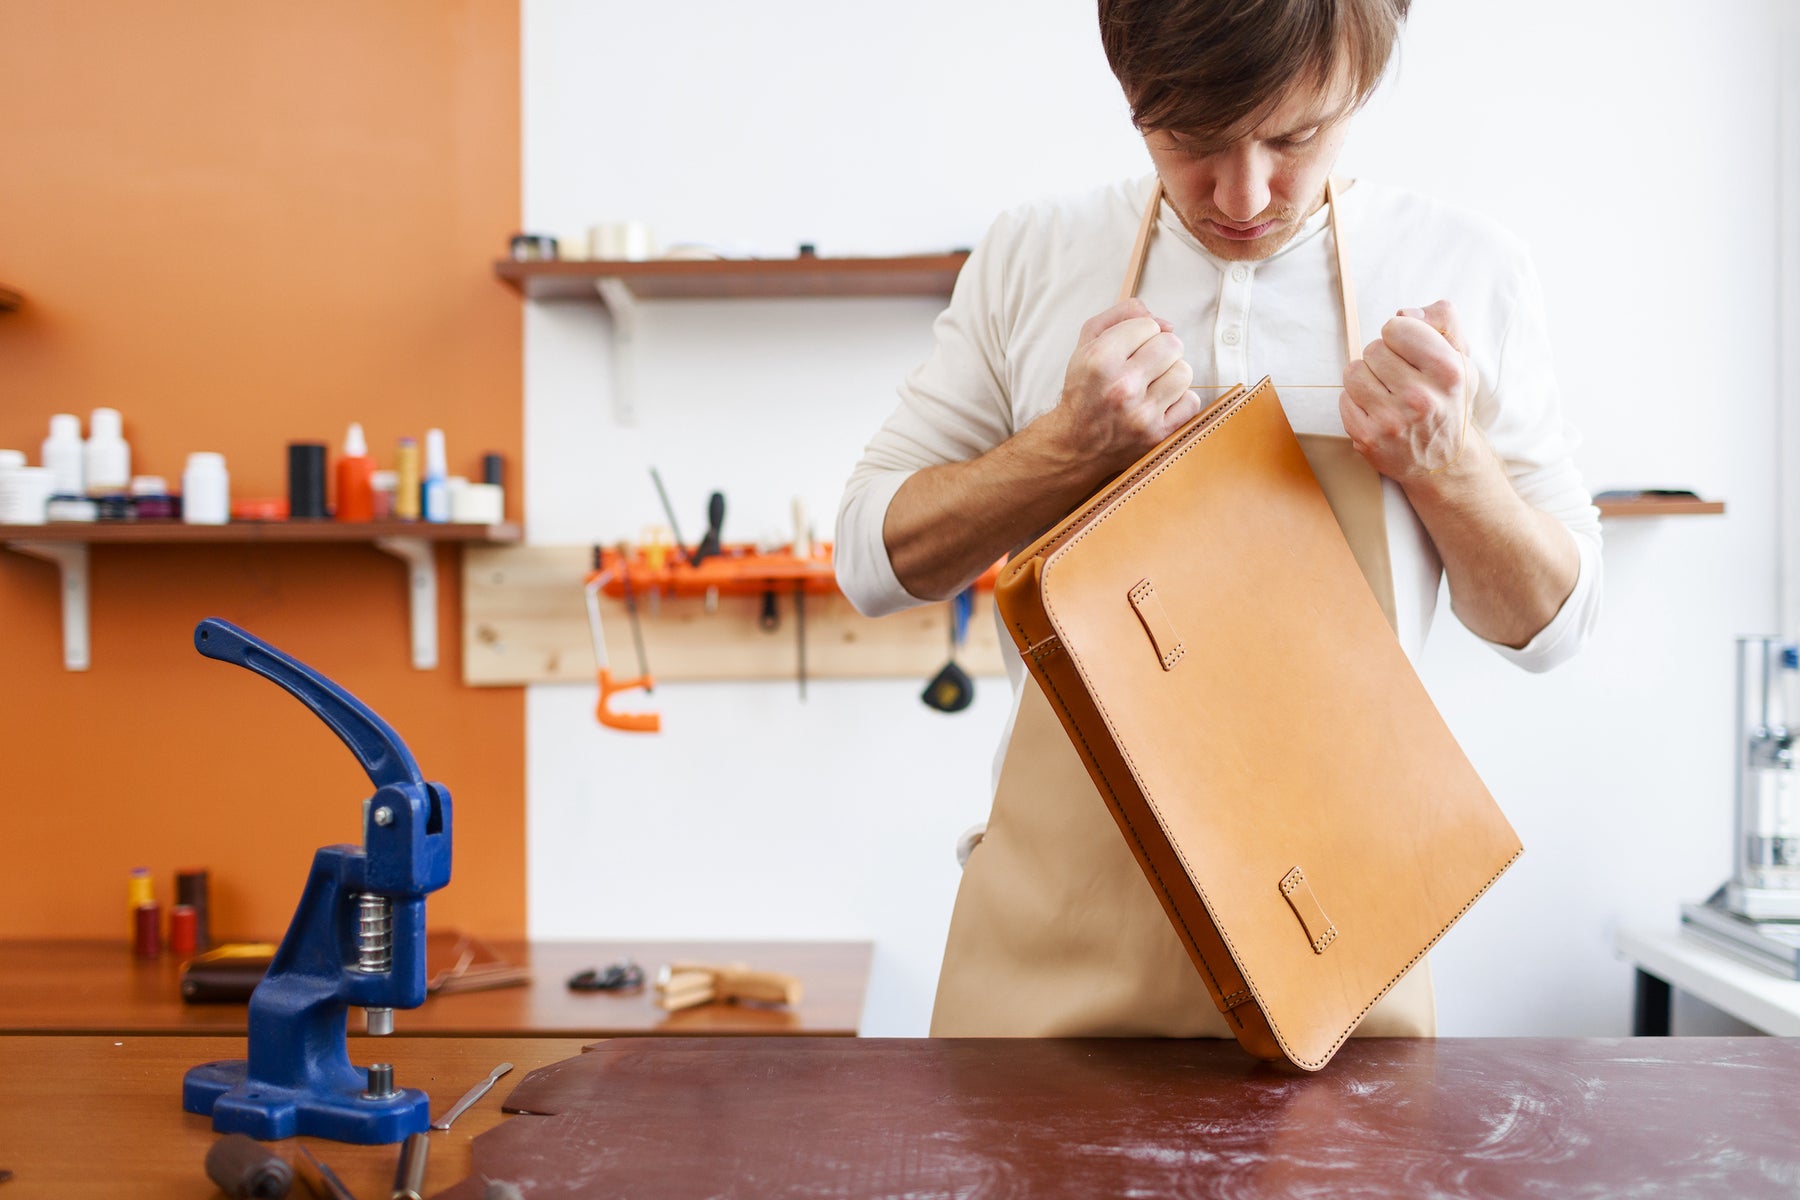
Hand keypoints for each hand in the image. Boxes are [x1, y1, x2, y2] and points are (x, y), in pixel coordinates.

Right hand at [1048, 299, 1198, 470]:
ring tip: (1151, 387)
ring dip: (1171, 376)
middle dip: (1161, 352)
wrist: (1076, 444)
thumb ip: (1122, 316)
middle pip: (1172, 345)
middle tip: (1145, 367)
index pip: (1149, 325)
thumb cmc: (1085, 389)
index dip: (1141, 335)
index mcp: (1100, 360)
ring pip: (1184, 372)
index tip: (1128, 351)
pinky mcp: (1158, 435)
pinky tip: (1159, 405)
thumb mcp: (1088, 343)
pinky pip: (1191, 402)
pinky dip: (1179, 402)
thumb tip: (1167, 323)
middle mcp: (1121, 386)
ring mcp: (1142, 414)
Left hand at [1341, 299, 1473, 479]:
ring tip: (1386, 391)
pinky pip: (1343, 398)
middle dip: (1383, 357)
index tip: (1409, 350)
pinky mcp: (1367, 438)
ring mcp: (1392, 421)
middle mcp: (1420, 398)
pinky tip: (1377, 411)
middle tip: (1399, 376)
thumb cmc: (1448, 400)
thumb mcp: (1462, 356)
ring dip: (1366, 377)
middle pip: (1373, 348)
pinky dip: (1356, 401)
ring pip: (1353, 371)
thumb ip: (1442, 321)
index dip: (1400, 334)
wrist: (1444, 460)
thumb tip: (1404, 313)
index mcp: (1447, 372)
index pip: (1396, 327)